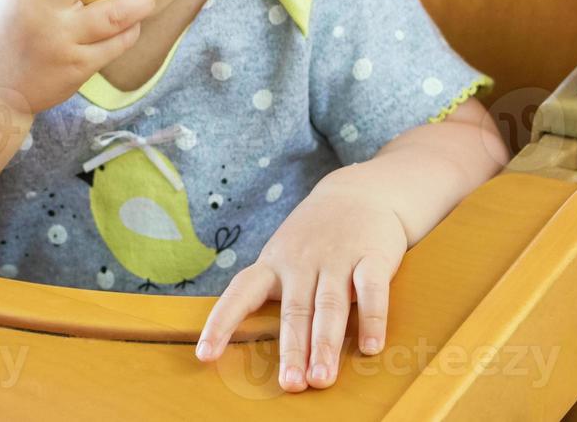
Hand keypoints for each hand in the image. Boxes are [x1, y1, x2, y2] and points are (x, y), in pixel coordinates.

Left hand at [194, 168, 407, 391]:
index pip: (240, 293)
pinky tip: (370, 346)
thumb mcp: (285, 255)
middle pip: (293, 310)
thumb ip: (278, 294)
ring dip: (325, 344)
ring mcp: (336, 258)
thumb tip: (271, 348)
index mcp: (273, 264)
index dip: (221, 323)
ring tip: (322, 378)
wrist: (359, 192)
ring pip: (328, 305)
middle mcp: (300, 261)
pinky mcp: (372, 256)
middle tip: (291, 384)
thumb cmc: (315, 237)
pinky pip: (371, 290)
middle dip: (292, 349)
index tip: (205, 355)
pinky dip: (371, 319)